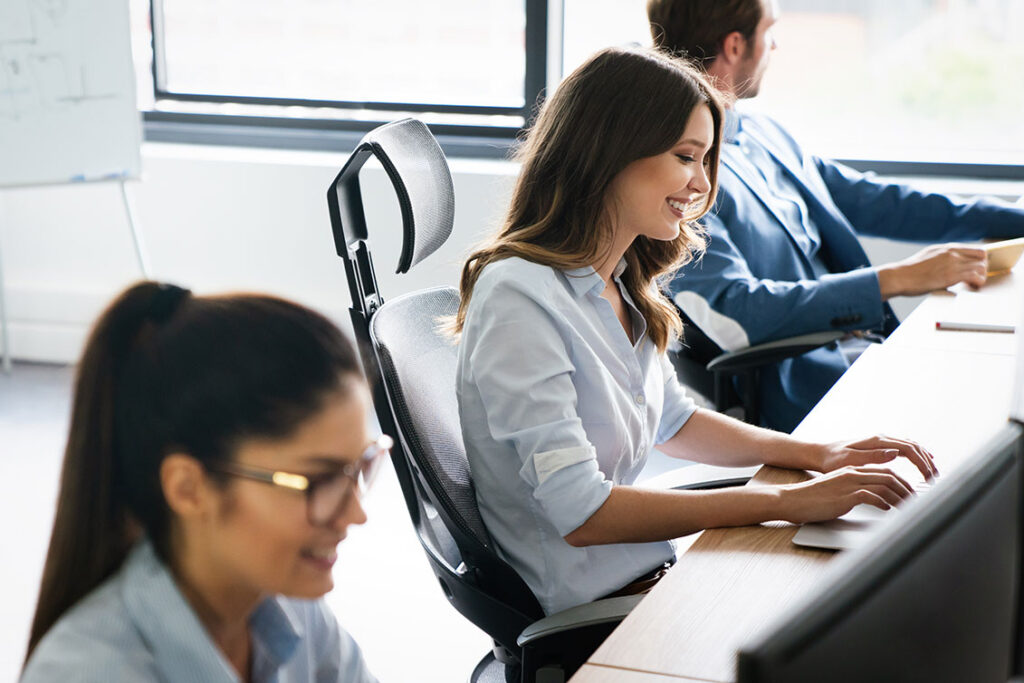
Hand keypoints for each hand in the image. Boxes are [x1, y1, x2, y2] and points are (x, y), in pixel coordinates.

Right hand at [778, 466, 915, 523]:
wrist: (792, 500)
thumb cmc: (813, 498)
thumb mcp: (837, 490)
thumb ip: (854, 490)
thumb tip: (873, 499)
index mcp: (851, 471)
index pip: (884, 472)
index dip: (902, 482)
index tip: (910, 493)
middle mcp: (852, 474)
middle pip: (889, 476)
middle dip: (906, 489)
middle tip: (916, 501)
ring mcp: (849, 484)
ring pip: (884, 485)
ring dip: (899, 497)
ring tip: (907, 507)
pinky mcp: (845, 495)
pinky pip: (871, 496)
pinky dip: (883, 503)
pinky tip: (887, 509)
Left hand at [817, 434, 937, 480]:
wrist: (820, 454)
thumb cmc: (832, 460)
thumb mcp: (851, 460)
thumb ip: (873, 457)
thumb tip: (895, 453)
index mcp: (877, 441)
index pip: (908, 449)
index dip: (921, 463)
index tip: (928, 477)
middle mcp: (881, 438)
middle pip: (913, 446)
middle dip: (926, 462)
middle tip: (935, 478)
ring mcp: (880, 441)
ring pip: (910, 445)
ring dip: (923, 457)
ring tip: (932, 472)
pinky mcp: (878, 446)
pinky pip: (903, 446)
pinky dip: (916, 453)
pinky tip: (921, 461)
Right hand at [876, 244, 986, 298]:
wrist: (898, 277)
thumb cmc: (909, 272)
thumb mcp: (927, 257)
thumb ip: (941, 258)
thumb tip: (949, 268)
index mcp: (946, 247)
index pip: (975, 250)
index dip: (978, 261)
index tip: (974, 271)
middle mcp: (951, 252)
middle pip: (981, 256)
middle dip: (982, 268)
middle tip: (975, 279)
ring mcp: (952, 263)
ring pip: (981, 267)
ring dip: (980, 277)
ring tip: (972, 285)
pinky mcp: (951, 275)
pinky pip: (975, 276)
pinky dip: (977, 283)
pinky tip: (970, 287)